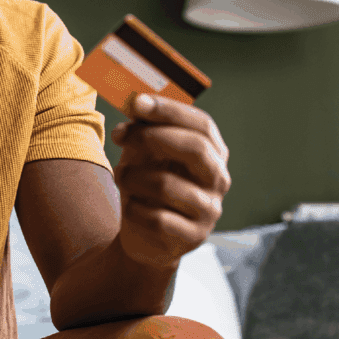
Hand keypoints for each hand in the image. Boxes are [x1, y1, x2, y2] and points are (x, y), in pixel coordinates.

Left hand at [110, 93, 230, 269]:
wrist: (142, 234)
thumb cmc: (145, 183)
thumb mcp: (142, 152)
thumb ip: (142, 128)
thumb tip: (135, 107)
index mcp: (212, 152)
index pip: (202, 124)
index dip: (169, 110)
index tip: (137, 102)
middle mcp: (218, 179)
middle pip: (196, 149)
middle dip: (153, 137)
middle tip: (120, 136)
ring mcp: (210, 210)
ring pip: (167, 184)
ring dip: (132, 177)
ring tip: (121, 177)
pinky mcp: (193, 237)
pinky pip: (157, 217)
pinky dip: (134, 208)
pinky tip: (131, 206)